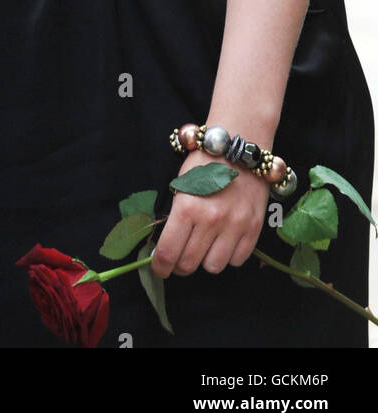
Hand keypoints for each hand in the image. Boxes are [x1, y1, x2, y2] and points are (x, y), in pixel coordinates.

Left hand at [150, 149, 269, 278]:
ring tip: (203, 246)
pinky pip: (237, 260)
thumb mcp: (181, 184)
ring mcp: (235, 226)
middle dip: (179, 265)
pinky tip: (223, 241)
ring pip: (213, 267)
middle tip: (178, 257)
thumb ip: (176, 216)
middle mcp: (211, 220)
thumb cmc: (204, 162)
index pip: (168, 252)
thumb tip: (167, 246)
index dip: (160, 266)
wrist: (239, 144)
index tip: (159, 268)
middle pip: (189, 264)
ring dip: (205, 260)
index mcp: (187, 207)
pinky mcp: (254, 228)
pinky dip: (228, 255)